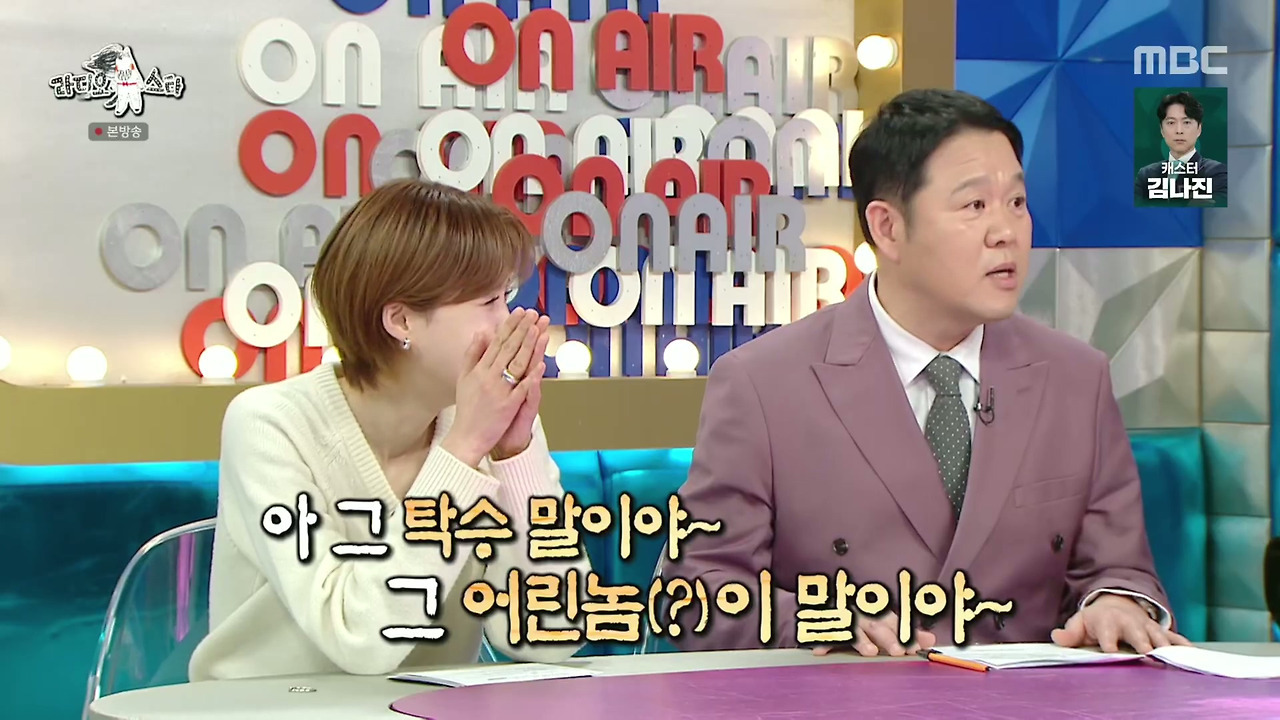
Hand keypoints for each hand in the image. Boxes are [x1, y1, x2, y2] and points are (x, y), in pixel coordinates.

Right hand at [440, 310, 541, 467]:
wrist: (466, 436)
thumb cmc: (467, 407)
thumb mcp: (464, 377)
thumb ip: (473, 354)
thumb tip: (482, 332)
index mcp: (479, 369)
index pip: (497, 342)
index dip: (510, 326)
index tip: (520, 312)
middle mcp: (489, 377)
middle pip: (508, 349)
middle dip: (522, 330)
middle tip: (533, 314)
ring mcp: (499, 391)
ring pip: (516, 364)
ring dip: (528, 346)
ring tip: (538, 330)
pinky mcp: (508, 405)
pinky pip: (521, 389)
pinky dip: (531, 377)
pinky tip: (540, 365)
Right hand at [811, 611, 936, 657]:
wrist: (828, 603)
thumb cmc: (861, 617)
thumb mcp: (885, 622)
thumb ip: (906, 633)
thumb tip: (932, 640)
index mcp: (877, 613)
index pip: (895, 623)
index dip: (905, 634)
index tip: (916, 647)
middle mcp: (862, 614)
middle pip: (876, 625)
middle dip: (887, 638)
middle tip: (898, 651)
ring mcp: (843, 619)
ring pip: (852, 629)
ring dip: (860, 640)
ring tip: (870, 652)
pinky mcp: (825, 625)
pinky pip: (823, 634)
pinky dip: (822, 642)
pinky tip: (820, 653)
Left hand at [1050, 594, 1189, 653]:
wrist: (1117, 603)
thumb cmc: (1096, 619)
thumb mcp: (1080, 623)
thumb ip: (1070, 633)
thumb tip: (1057, 636)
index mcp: (1107, 621)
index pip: (1107, 633)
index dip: (1109, 642)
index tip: (1112, 652)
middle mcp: (1129, 623)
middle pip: (1137, 634)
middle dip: (1142, 643)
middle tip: (1149, 654)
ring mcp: (1146, 627)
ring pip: (1158, 635)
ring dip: (1164, 645)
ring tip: (1171, 657)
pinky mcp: (1159, 631)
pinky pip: (1175, 637)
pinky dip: (1183, 644)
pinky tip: (1191, 653)